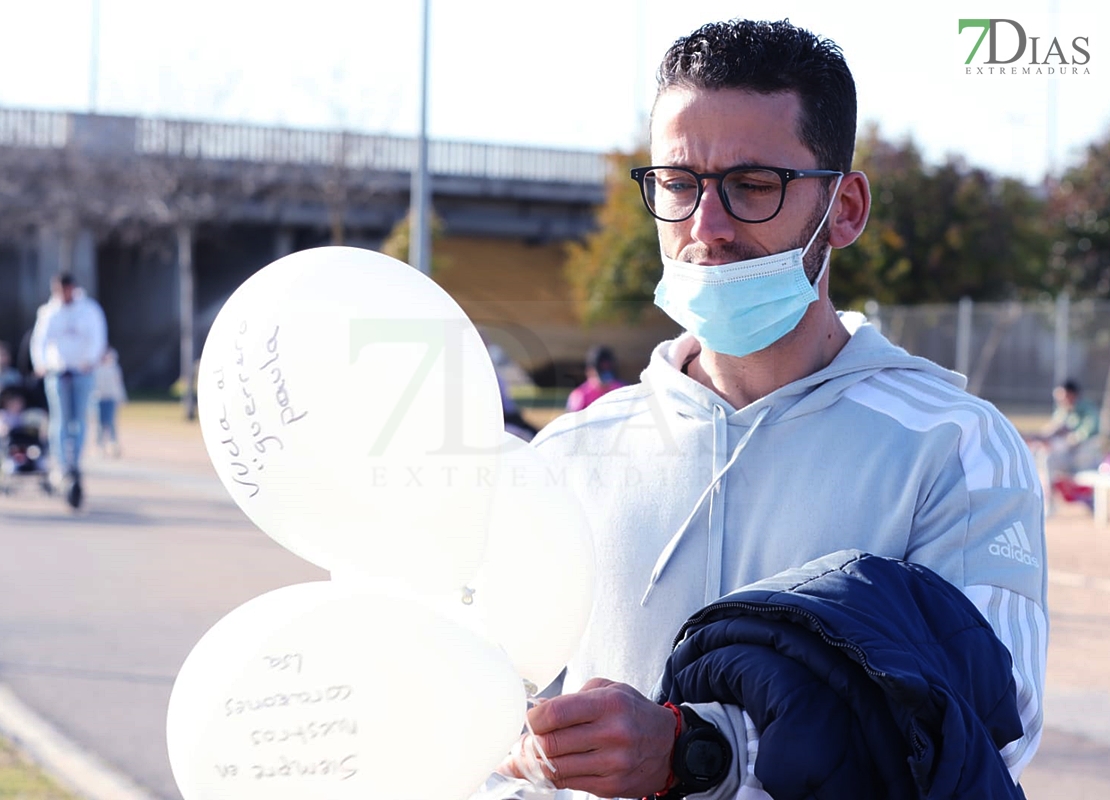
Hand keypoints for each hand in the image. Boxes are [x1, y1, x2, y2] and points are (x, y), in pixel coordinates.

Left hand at [498, 678, 676, 797]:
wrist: (669, 745)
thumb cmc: (633, 712)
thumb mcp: (608, 690)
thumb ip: (571, 699)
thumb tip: (535, 711)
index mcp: (609, 704)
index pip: (556, 714)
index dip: (531, 719)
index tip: (525, 719)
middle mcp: (612, 735)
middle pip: (551, 745)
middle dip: (527, 744)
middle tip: (518, 740)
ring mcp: (612, 764)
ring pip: (555, 769)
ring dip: (531, 765)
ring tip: (520, 757)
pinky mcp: (611, 787)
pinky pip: (568, 784)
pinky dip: (548, 777)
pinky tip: (538, 770)